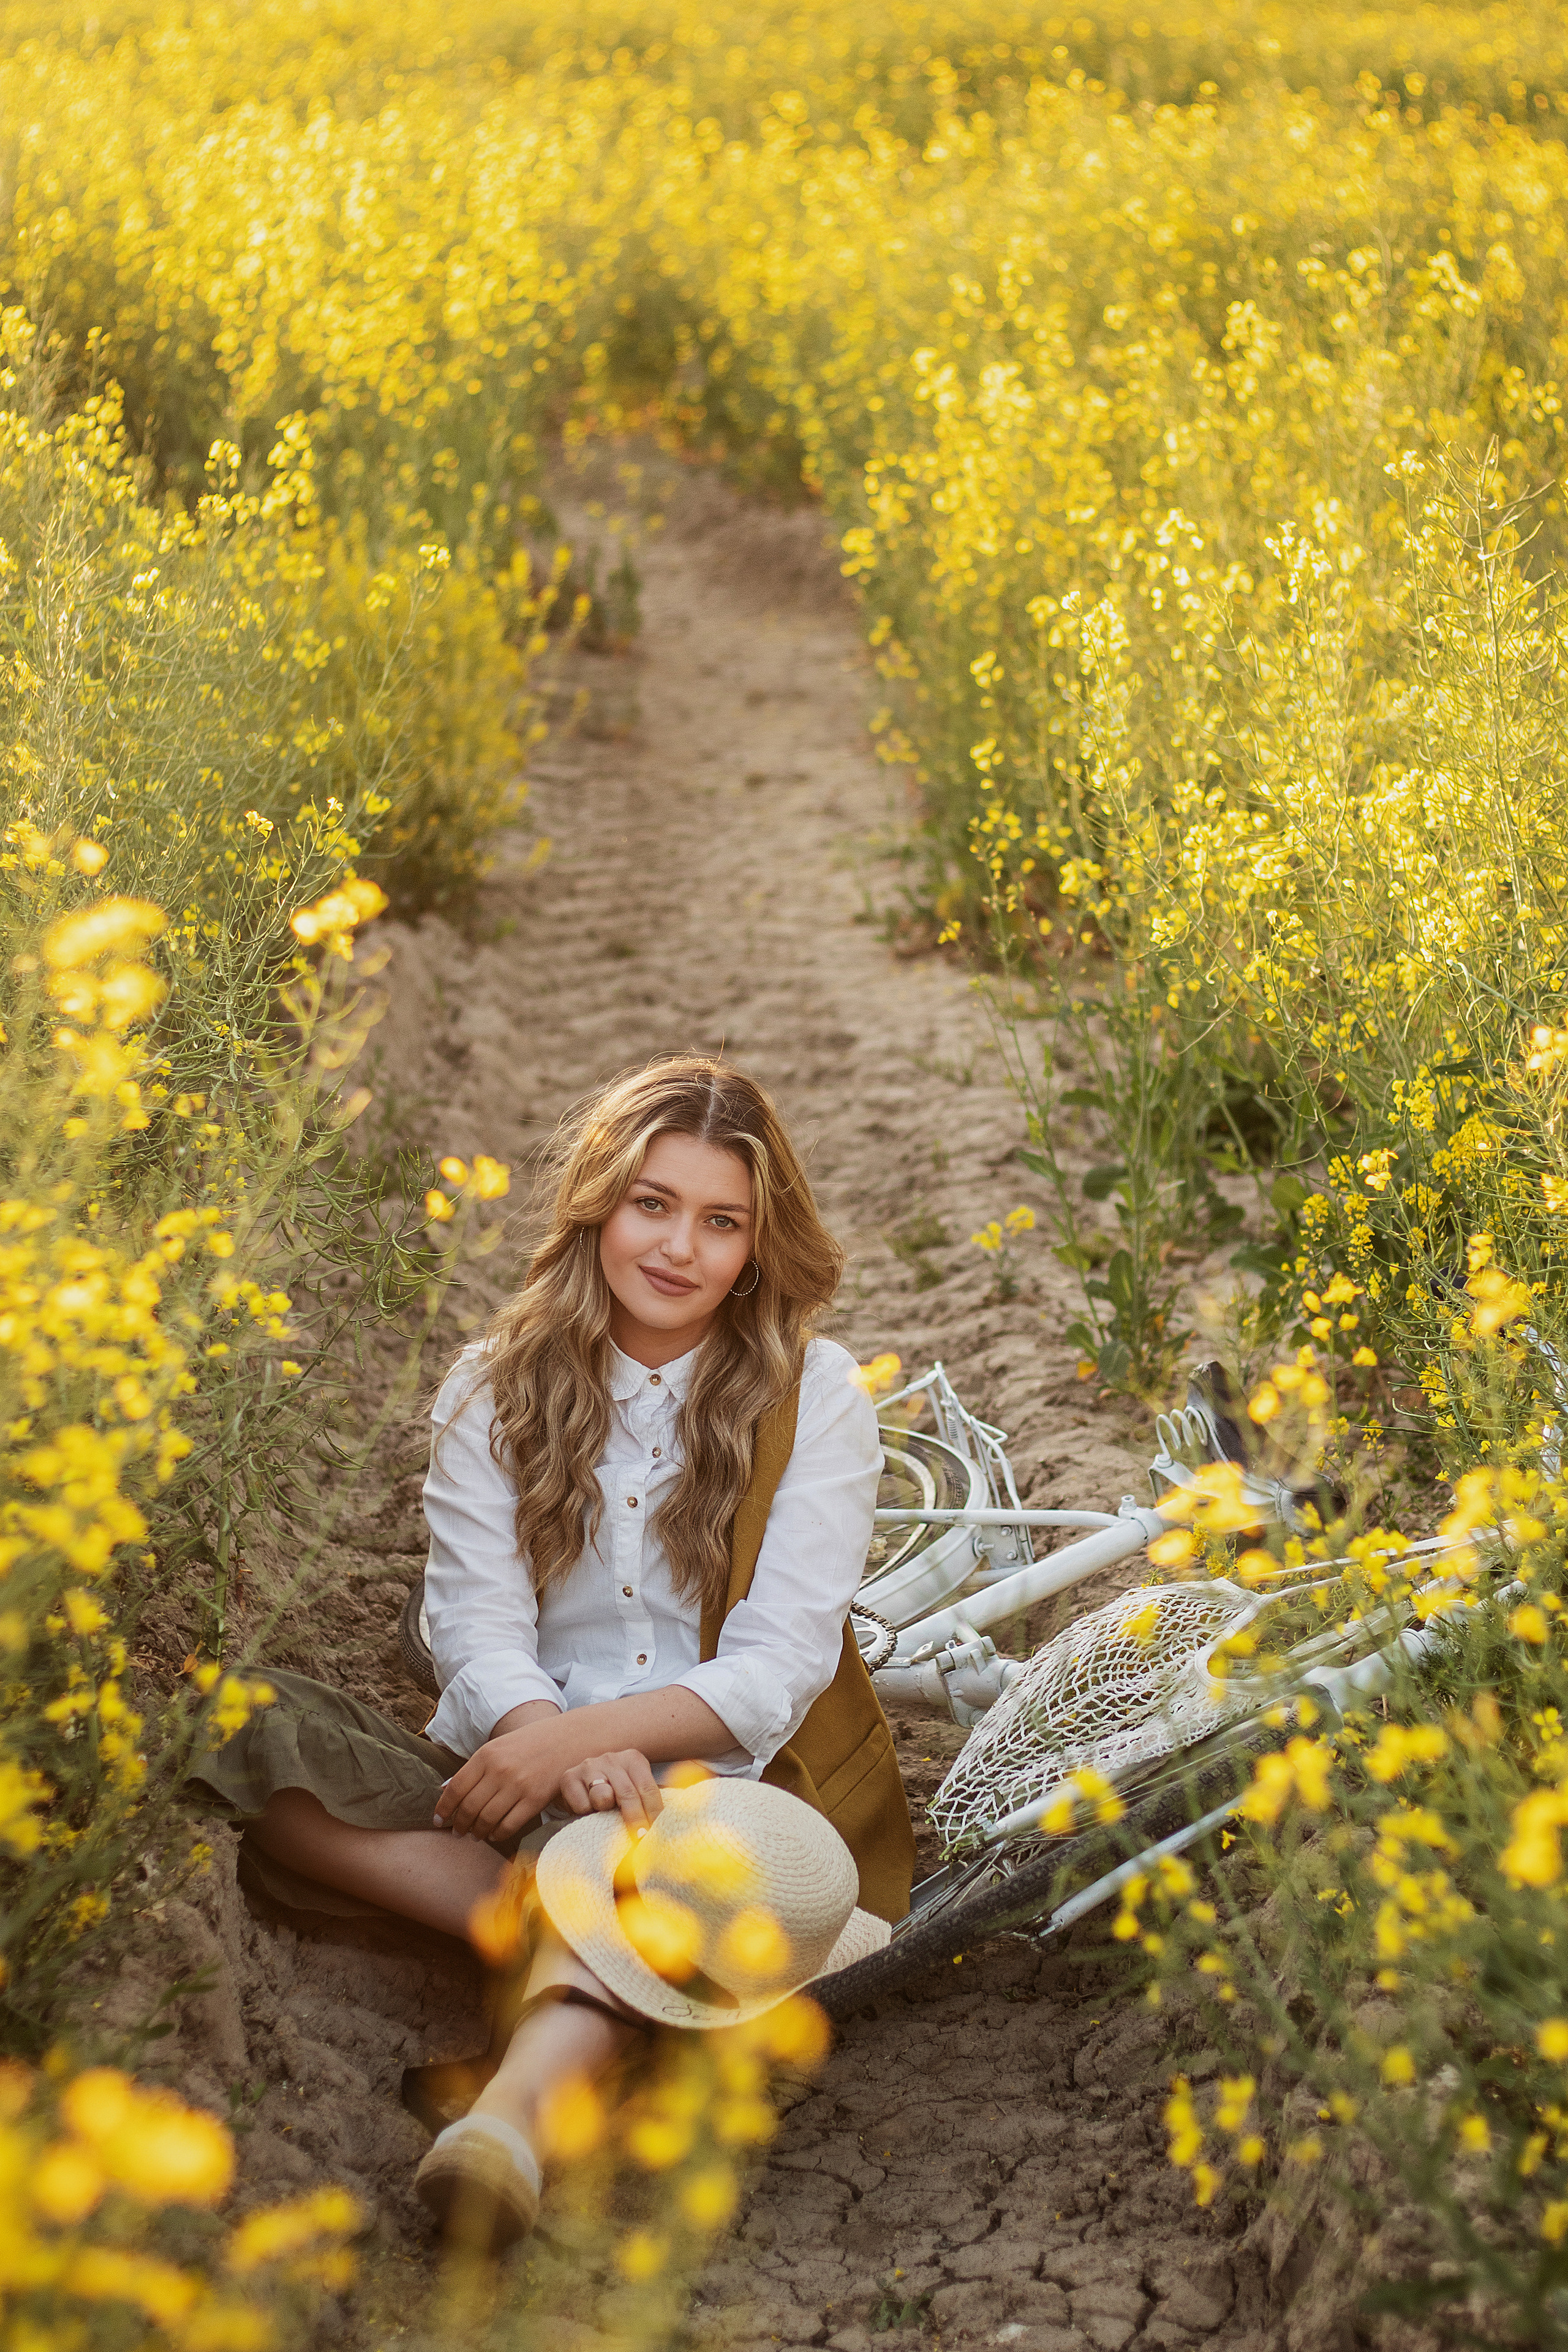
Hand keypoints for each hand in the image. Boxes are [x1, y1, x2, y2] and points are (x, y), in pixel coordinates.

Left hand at [434, 1718, 568, 1843]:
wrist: (570, 1738)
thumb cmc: (532, 1742)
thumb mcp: (500, 1746)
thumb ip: (475, 1768)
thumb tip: (445, 1790)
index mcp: (487, 1754)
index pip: (456, 1788)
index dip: (444, 1808)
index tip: (438, 1820)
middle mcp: (500, 1770)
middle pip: (469, 1808)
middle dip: (459, 1824)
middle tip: (457, 1831)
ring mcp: (518, 1786)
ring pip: (487, 1820)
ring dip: (478, 1832)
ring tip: (476, 1835)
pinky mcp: (535, 1800)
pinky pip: (509, 1825)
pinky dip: (498, 1834)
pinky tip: (495, 1834)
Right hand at [559, 1748, 663, 1831]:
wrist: (577, 1784)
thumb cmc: (611, 1789)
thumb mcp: (631, 1787)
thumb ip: (647, 1800)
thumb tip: (669, 1822)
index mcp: (633, 1759)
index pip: (648, 1788)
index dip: (654, 1813)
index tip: (658, 1834)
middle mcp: (612, 1758)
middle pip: (628, 1794)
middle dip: (636, 1820)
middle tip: (640, 1840)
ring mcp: (589, 1765)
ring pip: (603, 1797)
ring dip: (605, 1810)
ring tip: (604, 1811)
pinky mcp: (569, 1777)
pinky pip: (583, 1804)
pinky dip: (585, 1812)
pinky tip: (586, 1807)